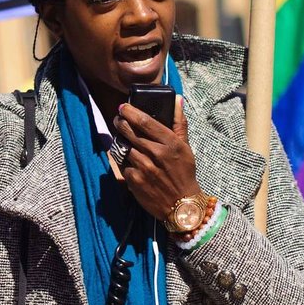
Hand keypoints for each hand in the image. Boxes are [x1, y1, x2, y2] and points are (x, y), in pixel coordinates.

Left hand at [115, 96, 203, 222]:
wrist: (182, 205)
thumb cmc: (184, 173)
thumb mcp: (185, 147)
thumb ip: (179, 122)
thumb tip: (177, 99)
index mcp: (170, 144)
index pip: (146, 122)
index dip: (131, 112)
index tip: (123, 107)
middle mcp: (156, 154)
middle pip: (130, 132)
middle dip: (120, 123)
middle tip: (118, 119)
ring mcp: (144, 168)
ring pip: (123, 148)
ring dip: (120, 142)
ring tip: (122, 139)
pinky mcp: (134, 181)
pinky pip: (122, 165)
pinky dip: (123, 161)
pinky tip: (128, 160)